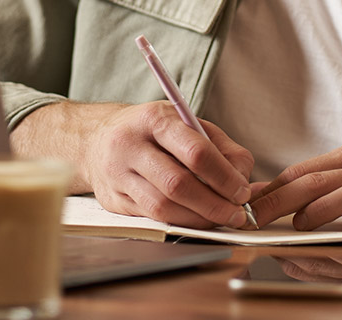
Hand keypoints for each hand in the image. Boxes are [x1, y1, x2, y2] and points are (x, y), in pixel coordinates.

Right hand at [81, 101, 255, 228]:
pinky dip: (180, 222)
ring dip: (198, 219)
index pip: (195, 151)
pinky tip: (196, 220)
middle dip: (214, 204)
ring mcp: (117, 175)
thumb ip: (221, 147)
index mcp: (153, 119)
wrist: (97, 139)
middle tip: (237, 213)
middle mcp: (130, 145)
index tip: (242, 190)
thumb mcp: (187, 123)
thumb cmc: (152, 131)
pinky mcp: (113, 200)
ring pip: (163, 207)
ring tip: (220, 219)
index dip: (224, 176)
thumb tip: (244, 178)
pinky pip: (151, 218)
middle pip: (178, 184)